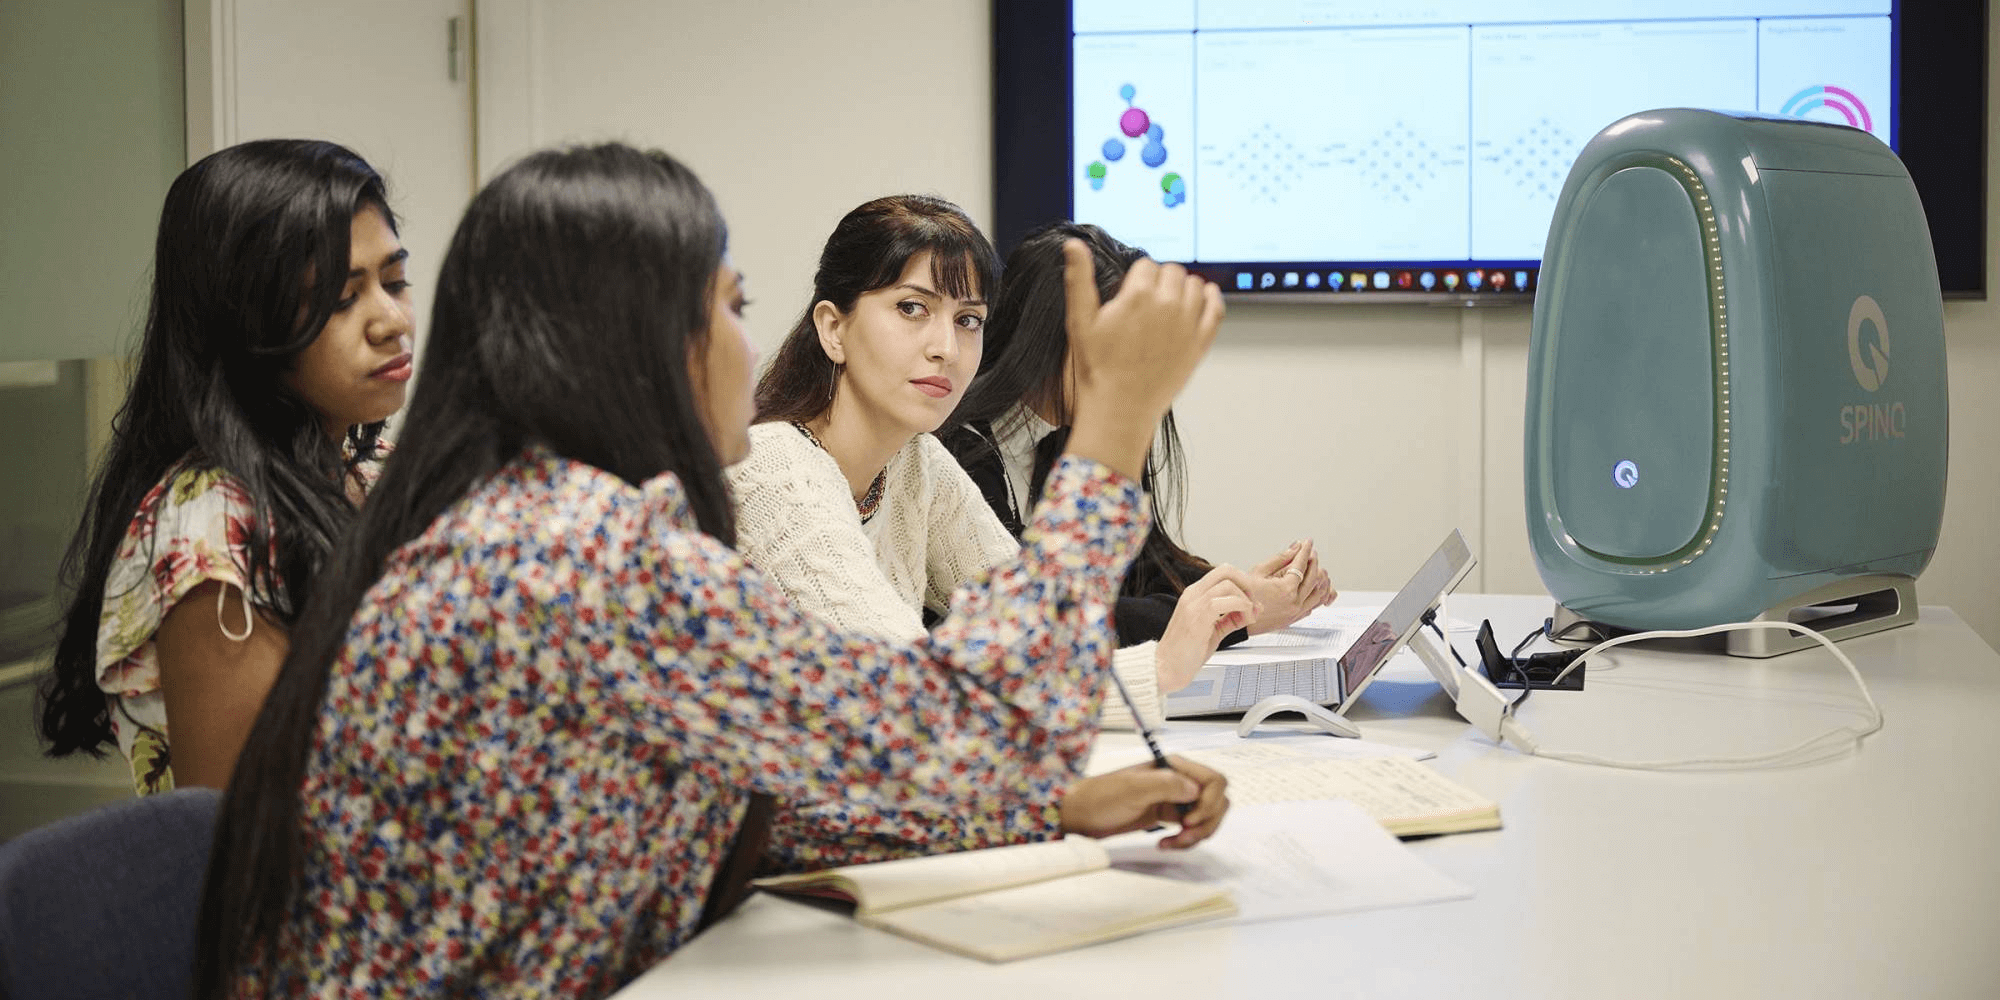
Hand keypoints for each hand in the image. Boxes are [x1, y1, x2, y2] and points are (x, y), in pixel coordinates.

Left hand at [1058, 757, 1228, 848]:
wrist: (1081, 815)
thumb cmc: (1099, 797)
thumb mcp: (1132, 789)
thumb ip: (1166, 784)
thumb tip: (1195, 789)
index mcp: (1174, 766)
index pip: (1215, 781)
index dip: (1209, 803)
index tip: (1188, 819)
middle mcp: (1178, 780)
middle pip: (1217, 801)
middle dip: (1206, 822)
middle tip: (1183, 834)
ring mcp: (1175, 799)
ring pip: (1208, 817)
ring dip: (1197, 835)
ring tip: (1172, 842)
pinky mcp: (1169, 815)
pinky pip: (1193, 829)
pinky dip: (1185, 841)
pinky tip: (1165, 843)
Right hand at [1061, 241, 1224, 481]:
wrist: (1118, 409)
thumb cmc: (1097, 369)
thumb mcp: (1080, 320)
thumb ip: (1078, 278)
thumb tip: (1073, 245)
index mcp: (1138, 295)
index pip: (1146, 265)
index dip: (1136, 278)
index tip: (1129, 294)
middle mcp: (1168, 305)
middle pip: (1172, 271)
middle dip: (1159, 281)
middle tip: (1146, 302)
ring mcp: (1188, 324)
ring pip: (1196, 284)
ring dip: (1183, 288)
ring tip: (1168, 304)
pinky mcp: (1200, 343)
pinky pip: (1216, 308)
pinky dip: (1212, 298)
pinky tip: (1203, 298)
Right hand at [1153, 565, 1258, 693]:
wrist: (1166, 669)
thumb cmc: (1185, 653)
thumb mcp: (1214, 631)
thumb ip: (1233, 618)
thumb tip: (1255, 607)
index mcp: (1194, 594)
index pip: (1223, 573)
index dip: (1242, 584)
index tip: (1250, 603)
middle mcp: (1193, 594)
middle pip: (1226, 570)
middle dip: (1246, 584)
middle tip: (1252, 604)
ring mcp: (1194, 603)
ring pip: (1228, 584)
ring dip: (1245, 599)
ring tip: (1247, 618)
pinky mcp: (1198, 617)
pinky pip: (1226, 602)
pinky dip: (1241, 608)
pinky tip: (1243, 621)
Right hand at [1243, 539, 1336, 633]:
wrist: (1236, 617)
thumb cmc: (1243, 596)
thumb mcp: (1259, 572)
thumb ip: (1281, 559)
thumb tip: (1295, 548)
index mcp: (1286, 589)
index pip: (1301, 565)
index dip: (1305, 550)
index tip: (1307, 543)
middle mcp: (1294, 602)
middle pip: (1314, 578)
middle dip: (1314, 561)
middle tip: (1311, 553)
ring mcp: (1296, 612)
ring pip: (1319, 593)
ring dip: (1321, 578)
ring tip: (1317, 568)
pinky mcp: (1294, 618)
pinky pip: (1314, 605)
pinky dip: (1318, 594)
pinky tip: (1316, 587)